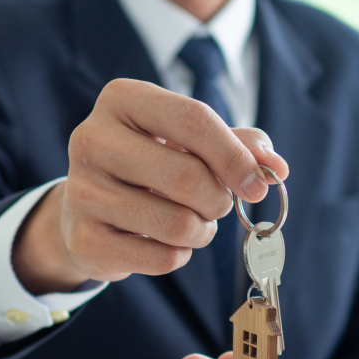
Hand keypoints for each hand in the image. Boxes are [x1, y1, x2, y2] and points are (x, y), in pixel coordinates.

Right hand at [12, 79, 288, 293]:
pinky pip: (162, 258)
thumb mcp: (189, 141)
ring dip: (201, 231)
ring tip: (189, 223)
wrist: (88, 205)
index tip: (257, 185)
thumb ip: (238, 146)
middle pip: (188, 176)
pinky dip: (178, 255)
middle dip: (218, 200)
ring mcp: (82, 192)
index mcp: (122, 99)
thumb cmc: (150, 163)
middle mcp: (91, 139)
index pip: (194, 120)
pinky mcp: (83, 239)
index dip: (235, 157)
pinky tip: (162, 242)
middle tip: (216, 205)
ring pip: (177, 224)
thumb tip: (276, 169)